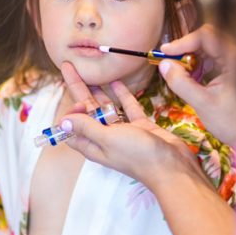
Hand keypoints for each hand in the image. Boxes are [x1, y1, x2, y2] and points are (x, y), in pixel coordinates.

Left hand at [59, 63, 200, 188]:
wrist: (172, 168)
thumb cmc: (138, 156)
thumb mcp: (107, 139)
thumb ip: (86, 127)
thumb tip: (63, 120)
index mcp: (93, 144)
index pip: (73, 125)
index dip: (70, 112)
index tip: (77, 102)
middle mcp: (105, 137)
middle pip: (87, 110)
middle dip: (78, 89)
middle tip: (69, 67)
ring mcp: (123, 131)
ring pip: (106, 107)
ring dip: (98, 91)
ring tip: (90, 72)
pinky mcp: (140, 126)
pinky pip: (127, 108)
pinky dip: (121, 95)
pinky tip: (116, 81)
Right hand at [157, 24, 235, 143]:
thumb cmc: (234, 124)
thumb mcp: (202, 104)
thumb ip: (180, 82)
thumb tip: (164, 64)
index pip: (206, 36)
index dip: (182, 42)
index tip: (165, 52)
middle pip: (210, 39)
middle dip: (188, 50)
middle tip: (171, 63)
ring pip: (214, 47)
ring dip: (195, 57)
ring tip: (184, 75)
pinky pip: (221, 57)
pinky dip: (205, 63)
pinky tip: (196, 78)